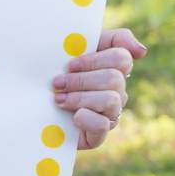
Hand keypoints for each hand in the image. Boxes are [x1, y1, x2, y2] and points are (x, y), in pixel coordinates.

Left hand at [52, 28, 145, 150]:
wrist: (32, 103)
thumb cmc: (55, 70)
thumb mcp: (76, 48)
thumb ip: (112, 39)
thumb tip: (142, 51)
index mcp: (112, 68)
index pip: (121, 58)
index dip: (94, 60)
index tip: (70, 64)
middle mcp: (116, 91)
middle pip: (114, 79)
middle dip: (81, 80)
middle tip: (57, 83)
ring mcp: (110, 114)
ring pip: (111, 100)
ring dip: (80, 98)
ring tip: (58, 99)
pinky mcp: (97, 135)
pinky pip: (103, 126)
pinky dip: (86, 118)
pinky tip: (72, 116)